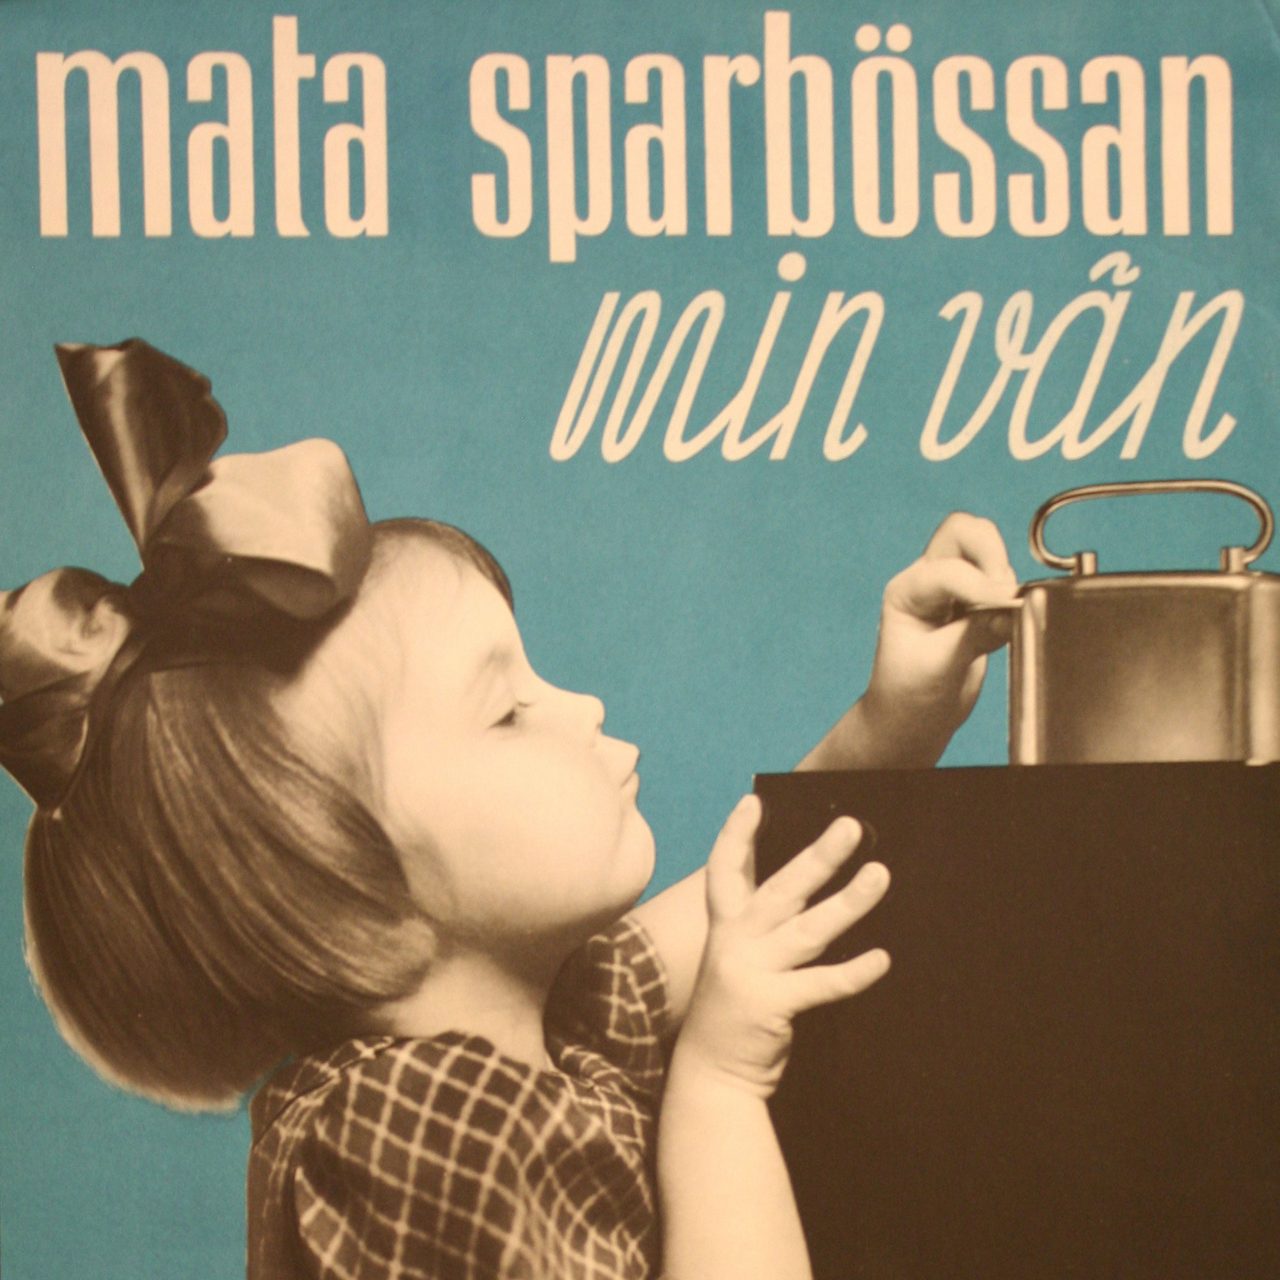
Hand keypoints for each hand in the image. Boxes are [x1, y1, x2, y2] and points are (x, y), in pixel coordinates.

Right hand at [674, 796, 889, 1098]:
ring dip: (849, 901)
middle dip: (818, 856)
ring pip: (808, 929)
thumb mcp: (734, 957)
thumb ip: (761, 925)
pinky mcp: (771, 1005)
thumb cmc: (733, 1009)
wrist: (711, 1074)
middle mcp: (735, 942)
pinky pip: (820, 984)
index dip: (737, 834)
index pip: (725, 870)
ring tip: (881, 875)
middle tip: (851, 826)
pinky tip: (881, 959)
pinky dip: (853, 972)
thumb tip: (802, 887)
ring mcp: (751, 972)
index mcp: (726, 927)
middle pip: (781, 889)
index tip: (755, 801)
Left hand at [863, 512, 1016, 756]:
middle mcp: (927, 581)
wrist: (912, 720)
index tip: (1007, 607)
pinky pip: (1001, 578)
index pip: (947, 570)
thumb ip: (973, 635)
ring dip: (1003, 569)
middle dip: (990, 550)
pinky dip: (1013, 588)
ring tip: (1008, 608)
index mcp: (906, 591)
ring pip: (983, 547)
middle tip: (1007, 590)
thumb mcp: (937, 668)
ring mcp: (953, 589)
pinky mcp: (978, 604)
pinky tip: (1012, 617)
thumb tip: (1012, 609)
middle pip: (962, 532)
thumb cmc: (909, 695)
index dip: (980, 585)